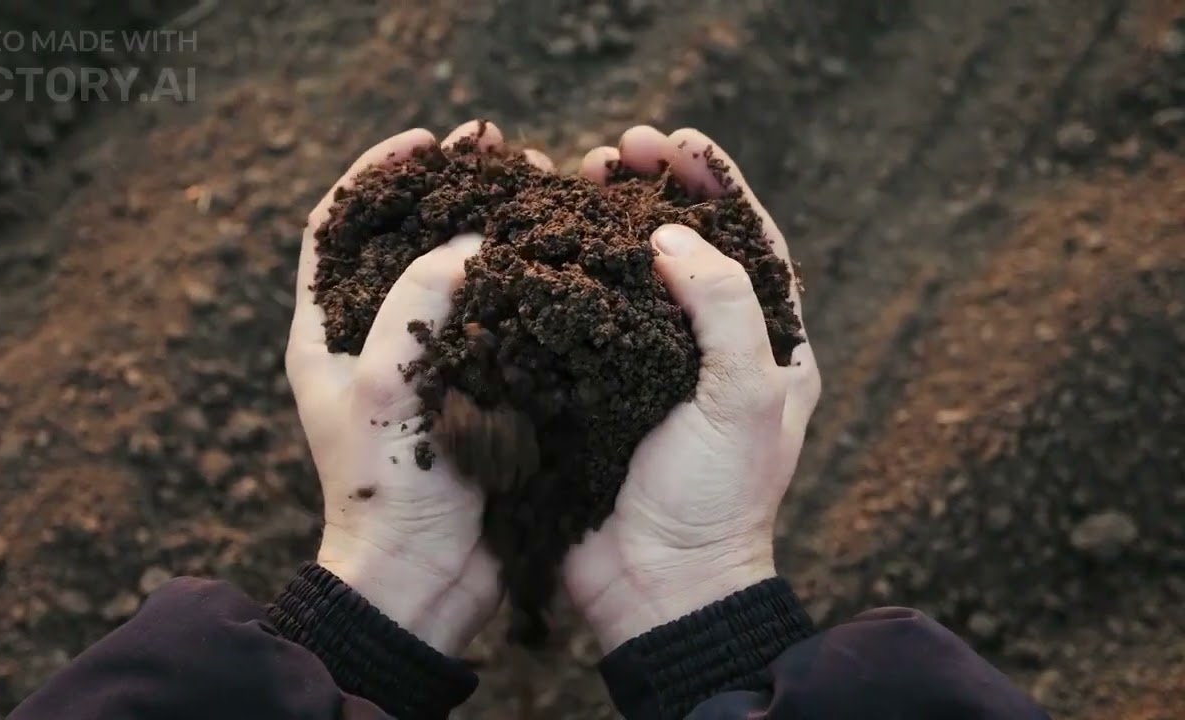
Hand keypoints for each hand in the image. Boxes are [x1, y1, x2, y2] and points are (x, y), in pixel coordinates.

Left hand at [285, 121, 536, 655]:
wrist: (424, 580)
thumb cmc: (386, 490)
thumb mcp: (384, 386)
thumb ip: (418, 302)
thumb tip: (468, 243)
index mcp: (328, 333)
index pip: (336, 226)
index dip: (375, 173)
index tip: (423, 141)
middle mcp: (376, 339)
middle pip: (408, 238)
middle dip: (451, 189)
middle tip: (502, 152)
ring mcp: (430, 363)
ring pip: (460, 273)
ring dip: (496, 228)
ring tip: (540, 190)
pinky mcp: (477, 389)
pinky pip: (500, 318)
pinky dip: (525, 282)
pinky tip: (561, 257)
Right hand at [563, 126, 821, 651]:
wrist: (656, 585)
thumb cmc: (717, 498)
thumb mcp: (747, 397)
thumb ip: (723, 308)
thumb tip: (674, 238)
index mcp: (766, 345)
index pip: (749, 241)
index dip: (716, 185)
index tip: (676, 143)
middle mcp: (708, 348)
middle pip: (684, 246)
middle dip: (652, 192)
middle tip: (615, 151)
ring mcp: (647, 366)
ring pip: (628, 274)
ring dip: (603, 224)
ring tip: (573, 181)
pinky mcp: (596, 388)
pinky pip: (580, 318)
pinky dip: (563, 277)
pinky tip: (538, 245)